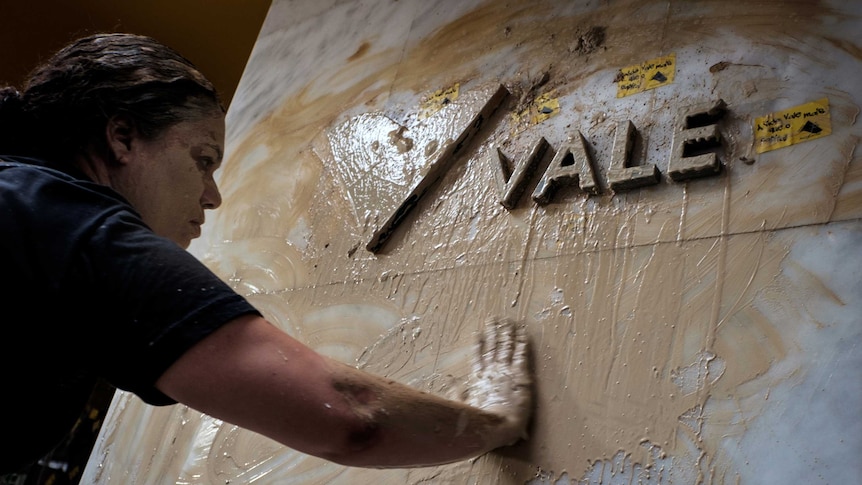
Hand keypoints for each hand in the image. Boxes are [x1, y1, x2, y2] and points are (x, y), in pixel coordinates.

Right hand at [465, 317, 532, 444]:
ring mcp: (505, 370)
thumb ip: (457, 391)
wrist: (496, 426)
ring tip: (508, 321)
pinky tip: (523, 332)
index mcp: (478, 378)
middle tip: (493, 319)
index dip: (478, 344)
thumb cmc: (480, 420)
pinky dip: (522, 342)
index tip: (477, 332)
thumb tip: (450, 378)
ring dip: (507, 333)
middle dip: (493, 332)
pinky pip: (521, 353)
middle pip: (492, 346)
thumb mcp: (464, 405)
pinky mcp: (520, 374)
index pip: (478, 356)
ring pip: (506, 346)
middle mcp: (491, 371)